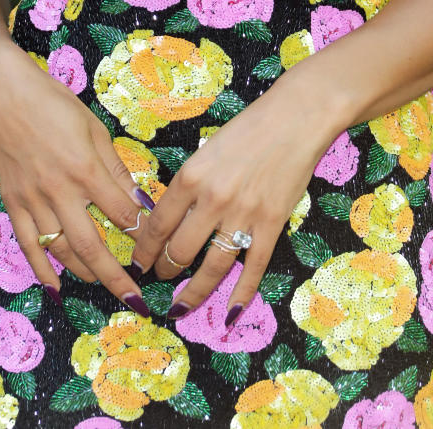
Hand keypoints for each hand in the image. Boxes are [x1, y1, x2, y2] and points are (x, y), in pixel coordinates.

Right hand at [0, 41, 155, 313]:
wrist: (2, 94)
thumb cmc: (53, 103)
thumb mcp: (94, 129)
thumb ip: (116, 169)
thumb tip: (140, 203)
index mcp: (86, 169)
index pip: (121, 215)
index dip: (142, 237)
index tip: (157, 253)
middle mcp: (60, 191)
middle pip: (93, 246)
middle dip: (117, 277)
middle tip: (137, 300)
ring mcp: (33, 200)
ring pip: (62, 250)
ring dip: (86, 274)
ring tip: (105, 286)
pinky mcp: (13, 203)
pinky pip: (29, 245)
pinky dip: (43, 269)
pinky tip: (56, 288)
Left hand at [126, 76, 332, 326]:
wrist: (295, 118)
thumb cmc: (249, 128)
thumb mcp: (207, 149)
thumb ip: (190, 183)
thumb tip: (172, 216)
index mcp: (191, 176)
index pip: (158, 224)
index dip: (144, 250)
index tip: (138, 263)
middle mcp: (212, 199)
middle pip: (179, 250)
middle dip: (165, 272)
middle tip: (160, 280)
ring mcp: (243, 215)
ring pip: (211, 267)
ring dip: (193, 292)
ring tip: (179, 307)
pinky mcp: (271, 225)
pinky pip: (253, 268)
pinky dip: (240, 294)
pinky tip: (229, 314)